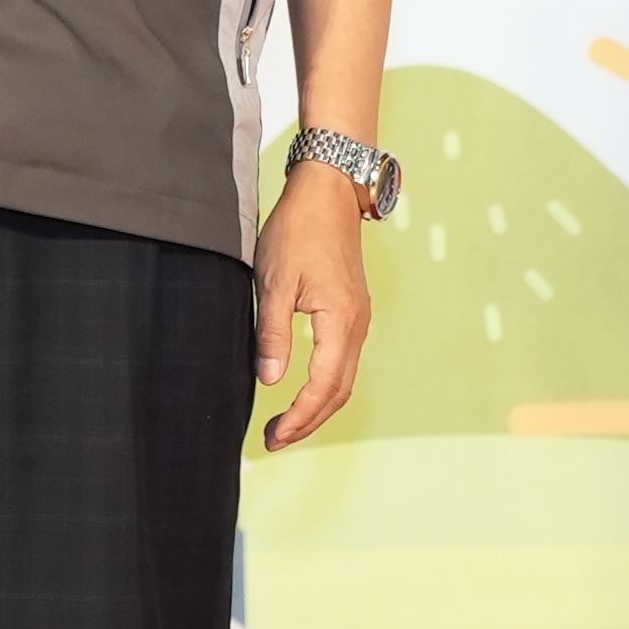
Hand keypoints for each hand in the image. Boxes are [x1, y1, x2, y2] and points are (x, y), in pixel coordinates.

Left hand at [254, 157, 374, 450]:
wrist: (329, 189)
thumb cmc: (299, 229)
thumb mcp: (274, 280)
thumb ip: (273, 333)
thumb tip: (270, 381)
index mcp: (340, 322)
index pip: (322, 388)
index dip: (299, 417)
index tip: (273, 435)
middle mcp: (357, 325)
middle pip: (339, 392)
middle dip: (309, 422)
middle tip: (275, 439)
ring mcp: (359, 318)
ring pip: (344, 379)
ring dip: (317, 406)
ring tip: (286, 422)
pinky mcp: (353, 309)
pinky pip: (344, 360)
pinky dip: (325, 384)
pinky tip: (303, 387)